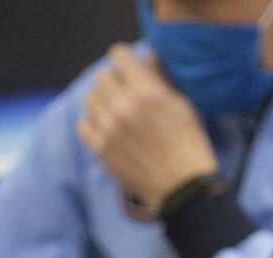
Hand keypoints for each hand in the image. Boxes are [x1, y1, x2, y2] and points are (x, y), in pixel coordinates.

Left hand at [77, 44, 219, 208]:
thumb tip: (147, 57)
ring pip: (91, 98)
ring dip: (103, 102)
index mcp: (147, 91)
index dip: (125, 61)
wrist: (183, 187)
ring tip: (118, 114)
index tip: (130, 69)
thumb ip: (161, 78)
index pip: (119, 56)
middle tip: (126, 94)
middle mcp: (124, 106)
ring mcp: (109, 129)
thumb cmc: (189, 144)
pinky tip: (109, 130)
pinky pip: (83, 125)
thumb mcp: (182, 105)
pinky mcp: (101, 149)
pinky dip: (93, 124)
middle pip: (102, 76)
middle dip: (115, 82)